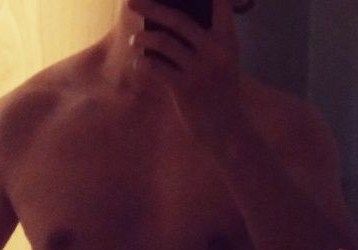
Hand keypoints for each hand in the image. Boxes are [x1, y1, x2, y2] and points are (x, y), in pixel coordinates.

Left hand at [127, 0, 245, 148]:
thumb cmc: (219, 92)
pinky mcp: (184, 88)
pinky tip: (140, 64)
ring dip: (143, 40)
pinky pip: (155, 67)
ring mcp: (199, 69)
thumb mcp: (222, 62)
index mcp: (227, 40)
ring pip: (162, 42)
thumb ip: (206, 40)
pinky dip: (143, 63)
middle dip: (151, 8)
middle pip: (177, 19)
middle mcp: (214, 51)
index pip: (219, 3)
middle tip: (130, 2)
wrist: (225, 128)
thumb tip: (169, 19)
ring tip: (135, 41)